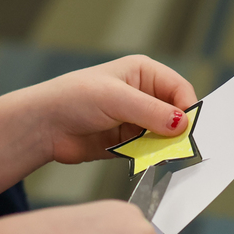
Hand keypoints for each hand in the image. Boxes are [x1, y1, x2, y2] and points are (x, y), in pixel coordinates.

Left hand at [34, 55, 197, 165]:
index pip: (179, 89)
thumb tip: (182, 124)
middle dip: (178, 130)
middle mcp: (142, 95)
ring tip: (163, 155)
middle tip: (181, 147)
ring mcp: (134, 120)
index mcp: (142, 73)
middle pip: (175, 114)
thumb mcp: (116, 99)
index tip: (189, 129)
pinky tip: (149, 160)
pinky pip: (148, 151)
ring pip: (163, 135)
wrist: (43, 126)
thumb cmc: (74, 98)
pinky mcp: (126, 143)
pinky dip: (151, 157)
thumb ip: (151, 112)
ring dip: (165, 146)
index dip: (187, 108)